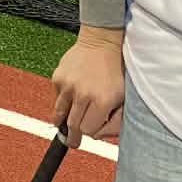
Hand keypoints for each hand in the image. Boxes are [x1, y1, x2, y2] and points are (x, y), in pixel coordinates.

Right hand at [52, 27, 124, 146]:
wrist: (102, 41)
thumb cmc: (116, 68)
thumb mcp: (124, 95)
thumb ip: (116, 119)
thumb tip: (99, 136)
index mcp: (103, 100)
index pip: (89, 131)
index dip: (92, 132)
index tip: (92, 130)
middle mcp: (84, 94)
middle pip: (73, 126)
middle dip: (74, 134)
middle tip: (73, 141)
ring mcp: (68, 86)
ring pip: (60, 115)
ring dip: (64, 120)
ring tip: (65, 125)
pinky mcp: (58, 78)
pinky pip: (57, 98)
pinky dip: (63, 100)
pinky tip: (71, 96)